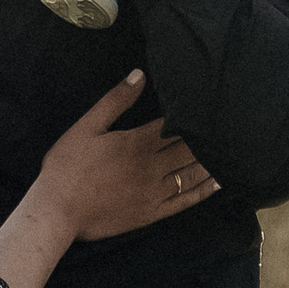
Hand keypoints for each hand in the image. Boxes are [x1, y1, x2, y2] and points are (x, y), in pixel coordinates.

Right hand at [39, 69, 217, 242]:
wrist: (58, 211)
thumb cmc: (68, 166)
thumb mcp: (86, 126)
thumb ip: (116, 101)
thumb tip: (140, 74)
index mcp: (137, 142)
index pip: (174, 126)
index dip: (192, 117)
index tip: (210, 106)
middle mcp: (152, 167)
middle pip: (188, 149)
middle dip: (206, 137)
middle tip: (228, 127)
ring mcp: (154, 192)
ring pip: (191, 174)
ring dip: (210, 162)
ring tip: (230, 151)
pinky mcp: (152, 213)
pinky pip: (184, 201)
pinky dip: (203, 191)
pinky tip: (217, 183)